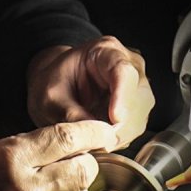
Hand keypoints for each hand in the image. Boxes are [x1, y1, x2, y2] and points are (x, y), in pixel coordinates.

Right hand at [0, 120, 116, 190]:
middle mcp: (25, 189)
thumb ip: (21, 147)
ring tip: (60, 186)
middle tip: (82, 160)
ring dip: (77, 190)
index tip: (105, 131)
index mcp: (11, 158)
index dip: (94, 132)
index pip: (67, 138)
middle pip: (84, 170)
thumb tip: (56, 144)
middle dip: (89, 162)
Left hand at [26, 36, 154, 149]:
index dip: (122, 97)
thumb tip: (91, 137)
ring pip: (140, 116)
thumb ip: (69, 113)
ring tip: (91, 139)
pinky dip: (118, 139)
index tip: (115, 119)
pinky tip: (99, 139)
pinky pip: (135, 129)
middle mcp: (129, 65)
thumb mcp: (51, 96)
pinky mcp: (137, 108)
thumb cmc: (54, 83)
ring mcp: (137, 87)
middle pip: (138, 97)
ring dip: (118, 135)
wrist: (57, 88)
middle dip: (120, 124)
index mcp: (106, 50)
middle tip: (96, 140)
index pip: (123, 71)